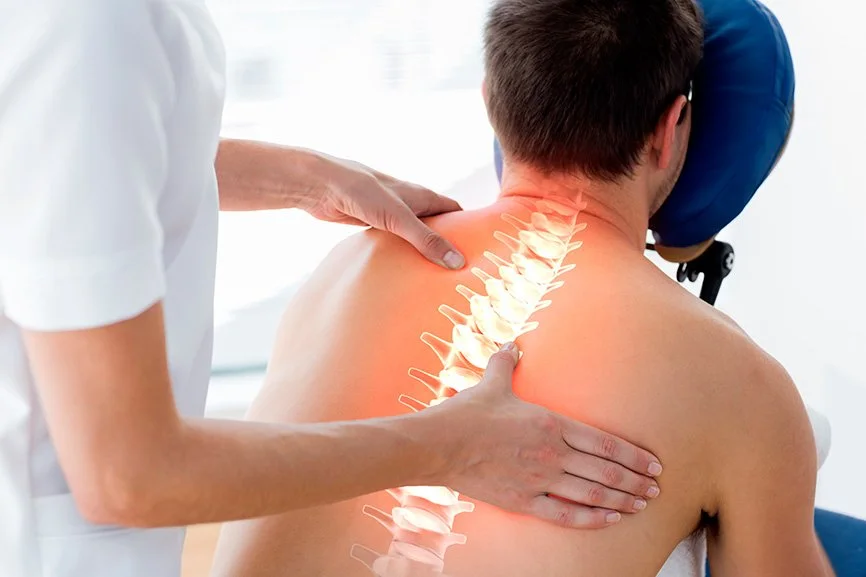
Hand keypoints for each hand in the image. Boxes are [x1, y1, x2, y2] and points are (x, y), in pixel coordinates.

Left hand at [305, 153, 465, 268]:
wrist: (322, 185)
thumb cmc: (362, 192)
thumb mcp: (399, 219)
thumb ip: (427, 240)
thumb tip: (458, 261)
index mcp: (422, 195)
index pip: (454, 210)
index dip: (468, 226)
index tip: (480, 248)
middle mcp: (409, 203)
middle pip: (436, 223)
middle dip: (446, 242)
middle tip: (459, 270)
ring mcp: (391, 213)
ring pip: (414, 233)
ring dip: (422, 250)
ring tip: (434, 275)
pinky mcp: (373, 223)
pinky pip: (394, 241)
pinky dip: (401, 253)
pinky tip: (402, 270)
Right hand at [427, 343, 662, 528]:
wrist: (439, 444)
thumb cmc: (467, 413)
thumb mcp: (491, 383)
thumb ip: (506, 364)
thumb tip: (512, 347)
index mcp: (551, 423)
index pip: (605, 442)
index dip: (634, 456)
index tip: (654, 464)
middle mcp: (552, 453)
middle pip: (606, 471)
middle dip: (636, 481)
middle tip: (656, 489)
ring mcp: (539, 480)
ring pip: (592, 494)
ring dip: (621, 500)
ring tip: (641, 504)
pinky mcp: (523, 501)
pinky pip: (564, 514)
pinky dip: (591, 518)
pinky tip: (608, 519)